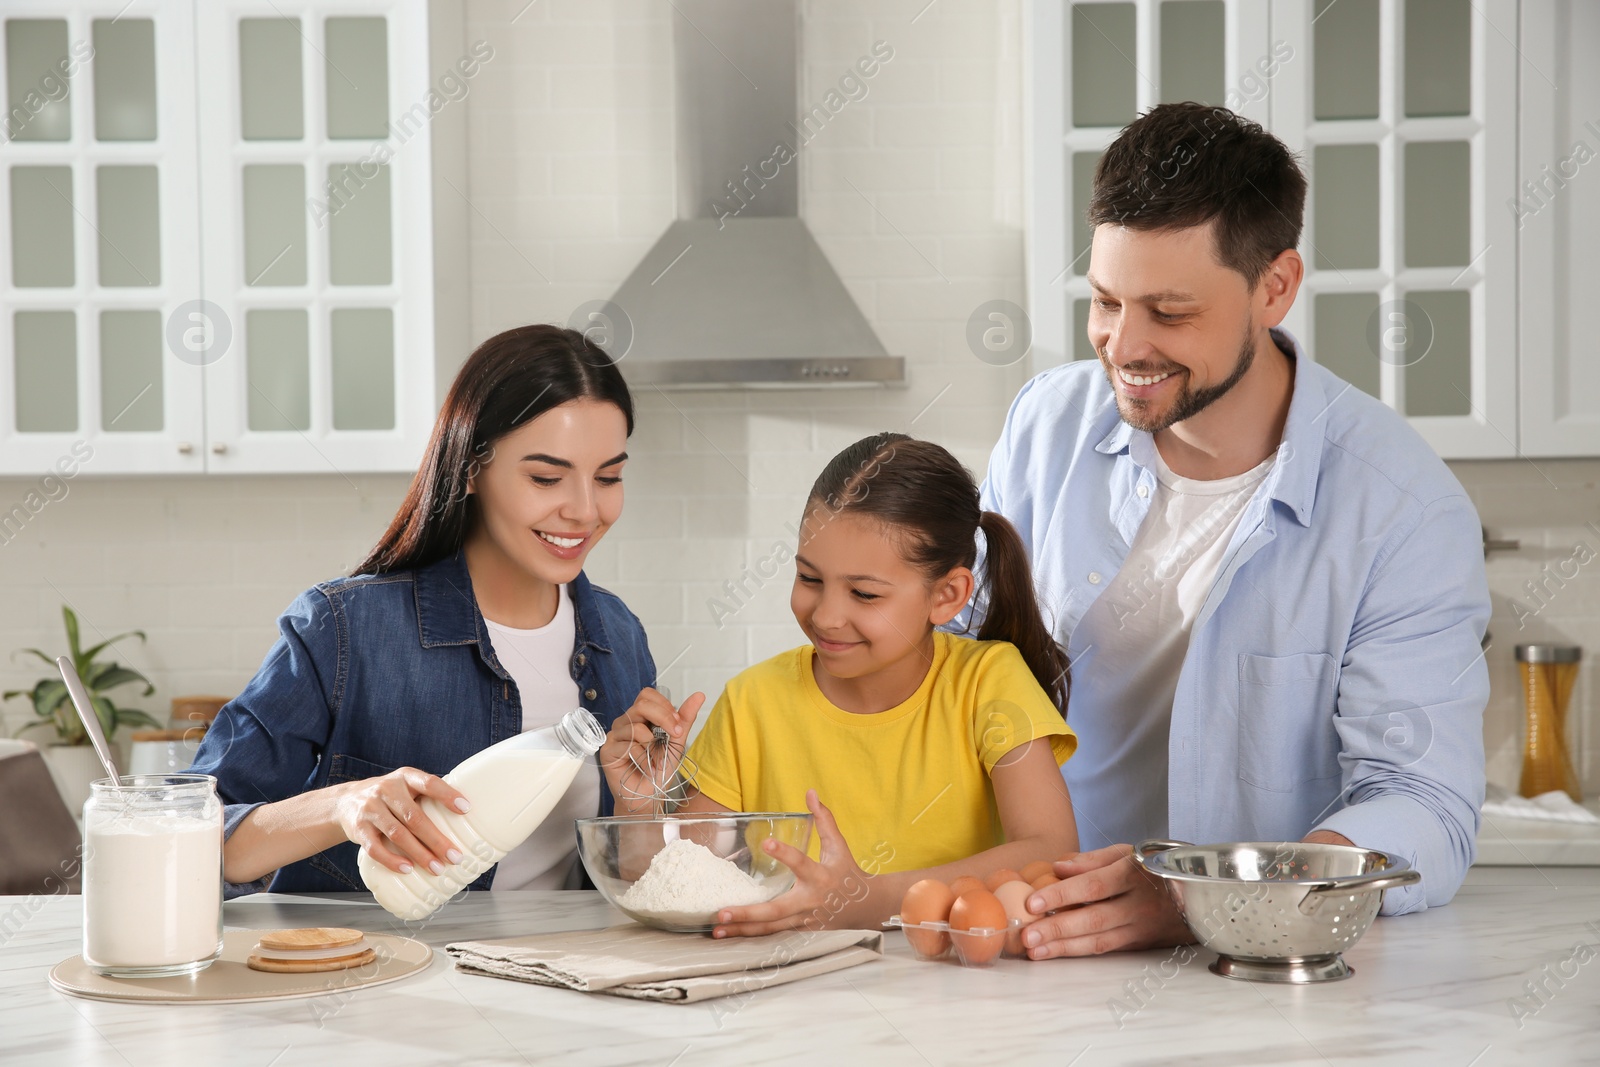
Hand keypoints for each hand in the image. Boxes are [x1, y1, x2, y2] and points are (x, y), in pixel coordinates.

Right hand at [332, 768, 471, 874]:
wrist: (346, 801)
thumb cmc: (390, 797)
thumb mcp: (407, 787)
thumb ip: (428, 796)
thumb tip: (467, 818)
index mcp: (405, 777)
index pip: (429, 782)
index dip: (447, 795)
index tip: (466, 809)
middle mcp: (387, 790)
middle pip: (415, 817)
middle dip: (436, 839)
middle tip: (455, 857)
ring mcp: (370, 809)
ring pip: (397, 834)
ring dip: (419, 854)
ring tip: (436, 868)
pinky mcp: (358, 829)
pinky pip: (375, 848)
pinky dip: (392, 860)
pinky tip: (407, 869)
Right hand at [599, 687, 704, 813]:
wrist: (649, 796)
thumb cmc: (659, 770)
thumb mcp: (676, 743)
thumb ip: (684, 719)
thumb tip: (699, 696)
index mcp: (641, 717)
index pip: (647, 695)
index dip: (663, 705)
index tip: (676, 724)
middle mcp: (626, 723)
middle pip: (641, 705)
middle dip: (662, 718)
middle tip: (674, 734)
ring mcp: (615, 736)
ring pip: (634, 726)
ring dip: (652, 744)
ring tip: (657, 760)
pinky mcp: (608, 751)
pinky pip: (627, 746)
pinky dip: (642, 758)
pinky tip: (646, 767)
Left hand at [712, 790, 873, 936]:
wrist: (866, 908)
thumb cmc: (848, 872)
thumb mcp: (838, 846)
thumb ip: (824, 820)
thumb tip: (810, 793)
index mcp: (820, 876)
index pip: (801, 863)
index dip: (785, 853)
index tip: (766, 843)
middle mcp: (810, 901)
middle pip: (776, 911)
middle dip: (749, 913)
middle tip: (723, 911)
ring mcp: (804, 921)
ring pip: (770, 929)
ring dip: (742, 930)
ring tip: (716, 929)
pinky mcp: (800, 932)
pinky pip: (773, 935)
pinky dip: (751, 937)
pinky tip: (730, 935)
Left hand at [1019, 844, 1193, 957]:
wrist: (1199, 894)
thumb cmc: (1154, 867)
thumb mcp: (1128, 852)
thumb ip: (1092, 860)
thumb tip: (1058, 867)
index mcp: (1133, 874)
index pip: (1093, 886)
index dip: (1062, 895)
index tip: (1033, 903)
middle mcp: (1138, 905)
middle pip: (1094, 919)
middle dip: (1057, 929)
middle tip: (1026, 936)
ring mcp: (1140, 928)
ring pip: (1099, 941)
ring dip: (1064, 948)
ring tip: (1034, 951)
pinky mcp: (1139, 944)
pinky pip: (1106, 949)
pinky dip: (1078, 952)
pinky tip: (1054, 953)